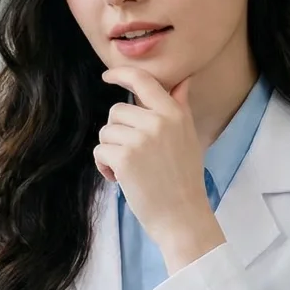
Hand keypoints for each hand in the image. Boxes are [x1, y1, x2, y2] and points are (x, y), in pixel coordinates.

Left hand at [96, 68, 224, 266]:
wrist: (182, 215)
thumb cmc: (184, 178)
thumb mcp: (189, 137)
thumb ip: (180, 107)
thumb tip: (182, 81)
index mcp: (174, 114)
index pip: (143, 80)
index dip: (121, 74)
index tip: (108, 76)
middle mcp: (157, 122)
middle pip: (116, 111)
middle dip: (117, 132)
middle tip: (133, 155)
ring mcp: (140, 139)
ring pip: (106, 132)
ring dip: (110, 151)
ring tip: (130, 169)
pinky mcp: (124, 158)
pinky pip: (100, 151)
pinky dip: (104, 166)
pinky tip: (121, 179)